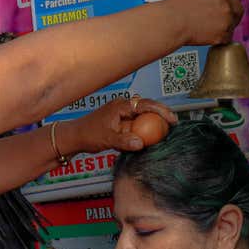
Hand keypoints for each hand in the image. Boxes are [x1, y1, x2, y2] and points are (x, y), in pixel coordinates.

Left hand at [59, 98, 176, 154]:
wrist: (74, 137)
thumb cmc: (87, 135)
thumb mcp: (107, 139)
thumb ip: (123, 141)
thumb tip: (141, 143)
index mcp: (120, 106)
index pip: (145, 105)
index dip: (161, 110)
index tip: (172, 119)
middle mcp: (123, 107)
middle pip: (147, 108)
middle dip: (161, 114)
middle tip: (173, 125)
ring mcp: (122, 115)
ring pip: (143, 117)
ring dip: (154, 123)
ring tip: (166, 131)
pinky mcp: (121, 123)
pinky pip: (136, 125)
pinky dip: (144, 130)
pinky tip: (151, 138)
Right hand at [166, 0, 243, 45]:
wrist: (171, 23)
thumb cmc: (176, 9)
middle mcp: (225, 0)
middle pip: (239, 7)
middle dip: (231, 12)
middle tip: (219, 17)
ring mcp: (226, 18)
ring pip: (234, 23)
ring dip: (225, 25)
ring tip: (208, 27)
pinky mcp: (223, 34)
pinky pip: (227, 37)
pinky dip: (219, 38)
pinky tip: (207, 35)